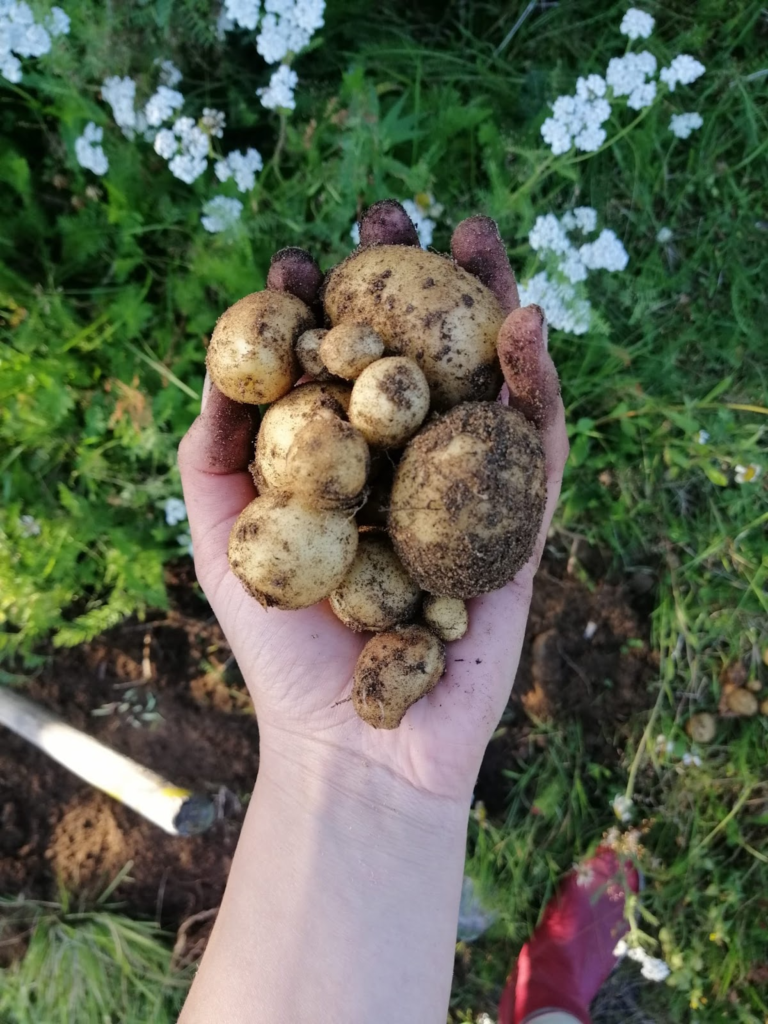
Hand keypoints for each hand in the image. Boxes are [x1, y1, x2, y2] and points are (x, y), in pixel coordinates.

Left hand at [178, 201, 567, 806]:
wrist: (353, 744)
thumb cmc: (279, 647)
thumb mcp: (222, 539)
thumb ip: (214, 453)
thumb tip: (219, 361)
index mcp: (347, 464)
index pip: (343, 366)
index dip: (326, 305)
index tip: (300, 256)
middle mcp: (409, 468)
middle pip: (421, 355)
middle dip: (414, 278)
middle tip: (398, 207)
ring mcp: (468, 492)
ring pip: (486, 383)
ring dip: (489, 302)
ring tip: (476, 230)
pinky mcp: (519, 527)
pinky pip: (537, 446)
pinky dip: (537, 382)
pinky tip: (525, 319)